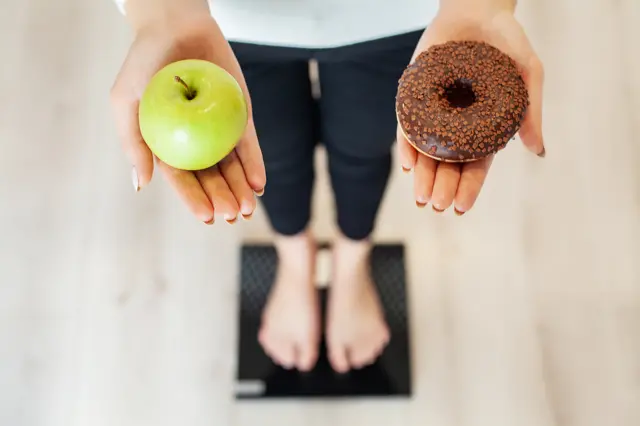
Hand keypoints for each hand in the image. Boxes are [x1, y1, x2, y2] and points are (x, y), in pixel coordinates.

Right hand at [110, 16, 264, 223]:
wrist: (176, 25)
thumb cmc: (144, 61)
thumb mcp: (126, 100)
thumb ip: (133, 141)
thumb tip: (141, 185)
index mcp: (167, 144)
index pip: (182, 178)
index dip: (194, 199)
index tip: (206, 217)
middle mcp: (195, 141)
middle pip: (211, 176)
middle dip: (222, 198)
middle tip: (232, 215)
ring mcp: (219, 129)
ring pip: (232, 166)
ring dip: (241, 188)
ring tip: (248, 207)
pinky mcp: (239, 116)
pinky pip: (248, 143)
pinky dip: (254, 163)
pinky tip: (259, 183)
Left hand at [397, 4, 544, 214]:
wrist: (476, 6)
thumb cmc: (507, 39)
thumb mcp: (527, 72)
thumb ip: (530, 110)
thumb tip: (539, 152)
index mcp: (483, 125)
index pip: (475, 164)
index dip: (468, 187)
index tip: (460, 207)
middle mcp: (456, 123)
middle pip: (447, 163)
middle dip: (442, 187)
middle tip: (437, 205)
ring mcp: (433, 110)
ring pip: (425, 151)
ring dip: (422, 175)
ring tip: (420, 197)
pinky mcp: (414, 95)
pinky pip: (407, 124)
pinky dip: (406, 144)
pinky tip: (406, 163)